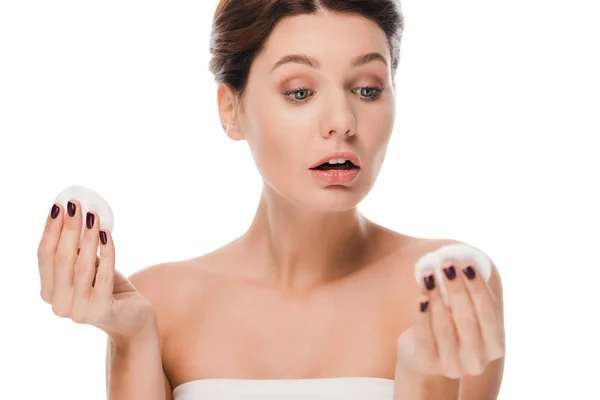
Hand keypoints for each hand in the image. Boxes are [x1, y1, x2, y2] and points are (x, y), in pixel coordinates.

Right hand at [38, 199, 155, 340]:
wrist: (134, 320)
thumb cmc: (109, 289)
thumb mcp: (89, 268)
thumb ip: (77, 251)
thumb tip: (74, 214)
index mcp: (49, 292)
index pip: (44, 256)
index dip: (50, 230)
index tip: (59, 206)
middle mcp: (59, 304)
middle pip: (61, 258)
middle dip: (68, 228)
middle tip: (76, 204)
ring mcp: (79, 311)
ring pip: (82, 266)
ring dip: (89, 237)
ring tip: (94, 215)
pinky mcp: (102, 311)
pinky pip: (104, 275)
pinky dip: (106, 252)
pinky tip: (108, 234)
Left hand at [396, 258, 504, 378]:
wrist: (425, 356)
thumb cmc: (451, 325)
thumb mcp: (465, 313)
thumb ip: (467, 293)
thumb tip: (458, 257)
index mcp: (494, 345)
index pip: (489, 314)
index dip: (478, 288)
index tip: (466, 264)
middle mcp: (476, 359)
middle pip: (468, 320)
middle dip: (457, 289)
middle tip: (446, 264)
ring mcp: (452, 365)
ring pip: (445, 327)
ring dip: (436, 297)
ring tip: (428, 274)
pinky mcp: (428, 362)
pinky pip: (424, 336)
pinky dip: (422, 315)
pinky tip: (420, 297)